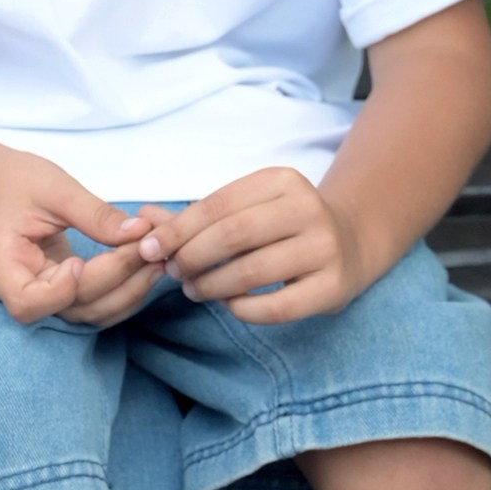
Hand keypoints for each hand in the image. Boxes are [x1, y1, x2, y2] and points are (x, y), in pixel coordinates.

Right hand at [0, 148, 167, 327]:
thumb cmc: (16, 182)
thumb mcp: (54, 188)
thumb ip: (94, 214)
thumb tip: (140, 232)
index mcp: (2, 265)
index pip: (26, 303)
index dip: (60, 291)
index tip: (79, 259)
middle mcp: (21, 290)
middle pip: (71, 307)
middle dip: (115, 280)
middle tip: (150, 248)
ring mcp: (45, 295)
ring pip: (91, 313)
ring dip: (129, 291)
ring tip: (158, 259)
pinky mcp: (65, 292)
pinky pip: (97, 304)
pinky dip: (126, 290)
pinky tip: (148, 266)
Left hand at [152, 168, 368, 322]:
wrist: (349, 243)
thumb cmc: (280, 226)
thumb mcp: (244, 209)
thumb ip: (195, 217)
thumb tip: (141, 218)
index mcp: (282, 180)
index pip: (217, 205)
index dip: (178, 229)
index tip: (150, 249)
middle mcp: (308, 208)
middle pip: (232, 235)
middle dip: (191, 257)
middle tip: (174, 273)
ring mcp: (325, 248)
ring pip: (251, 272)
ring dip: (211, 286)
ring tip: (194, 290)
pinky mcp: (333, 286)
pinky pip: (276, 307)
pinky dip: (243, 309)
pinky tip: (230, 304)